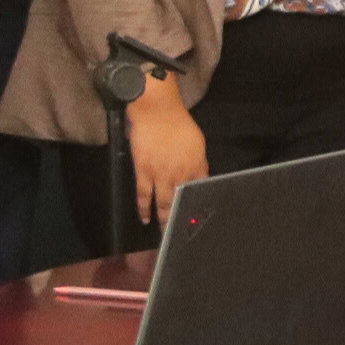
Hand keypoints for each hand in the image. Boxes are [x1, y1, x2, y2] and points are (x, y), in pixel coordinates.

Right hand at [122, 86, 207, 225]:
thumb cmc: (178, 123)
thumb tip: (199, 177)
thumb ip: (199, 162)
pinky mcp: (143, 171)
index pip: (200, 189)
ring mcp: (161, 174)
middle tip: (180, 232)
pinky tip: (145, 219)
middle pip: (181, 200)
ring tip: (165, 232)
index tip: (198, 217)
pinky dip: (144, 208)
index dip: (199, 203)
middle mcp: (180, 173)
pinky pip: (144, 195)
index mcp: (196, 165)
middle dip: (181, 217)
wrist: (157, 111)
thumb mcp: (198, 142)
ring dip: (164, 218)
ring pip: (164, 202)